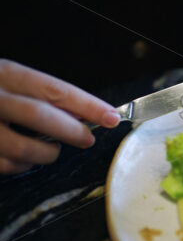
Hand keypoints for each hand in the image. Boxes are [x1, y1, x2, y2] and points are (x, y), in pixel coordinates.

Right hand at [0, 59, 120, 173]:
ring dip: (46, 155)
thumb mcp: (8, 82)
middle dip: (72, 131)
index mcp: (4, 73)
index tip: (112, 116)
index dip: (87, 104)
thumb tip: (80, 112)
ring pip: (22, 148)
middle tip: (88, 139)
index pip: (54, 89)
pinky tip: (21, 159)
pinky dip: (21, 167)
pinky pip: (4, 165)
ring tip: (52, 152)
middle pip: (40, 116)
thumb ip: (40, 95)